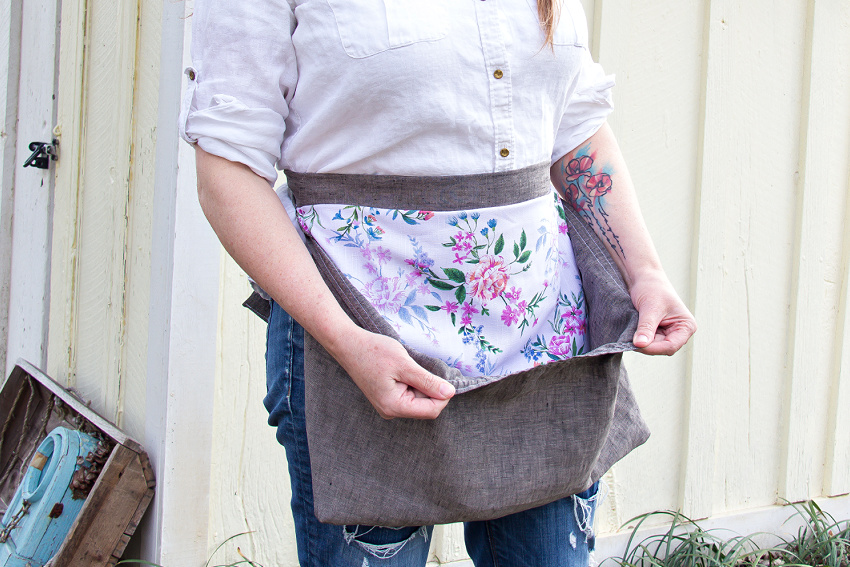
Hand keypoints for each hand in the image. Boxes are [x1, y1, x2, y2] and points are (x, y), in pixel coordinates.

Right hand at [334, 329, 455, 419]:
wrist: (348, 344)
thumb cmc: (374, 352)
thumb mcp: (405, 364)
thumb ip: (428, 381)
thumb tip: (450, 393)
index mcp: (394, 407)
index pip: (432, 410)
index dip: (442, 395)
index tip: (441, 375)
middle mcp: (391, 411)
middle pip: (425, 407)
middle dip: (429, 388)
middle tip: (418, 367)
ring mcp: (388, 406)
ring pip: (418, 400)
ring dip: (420, 384)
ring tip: (406, 367)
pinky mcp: (386, 398)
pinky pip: (408, 395)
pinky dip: (412, 383)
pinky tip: (402, 370)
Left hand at [628, 271, 696, 355]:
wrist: (644, 278)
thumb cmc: (652, 288)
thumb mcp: (650, 308)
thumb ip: (646, 327)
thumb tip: (640, 344)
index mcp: (686, 326)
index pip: (671, 346)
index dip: (653, 348)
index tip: (636, 344)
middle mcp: (679, 332)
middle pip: (661, 348)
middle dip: (646, 344)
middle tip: (629, 338)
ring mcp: (668, 333)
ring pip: (653, 347)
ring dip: (641, 341)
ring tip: (632, 330)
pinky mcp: (657, 332)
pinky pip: (647, 341)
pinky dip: (639, 338)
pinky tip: (632, 330)